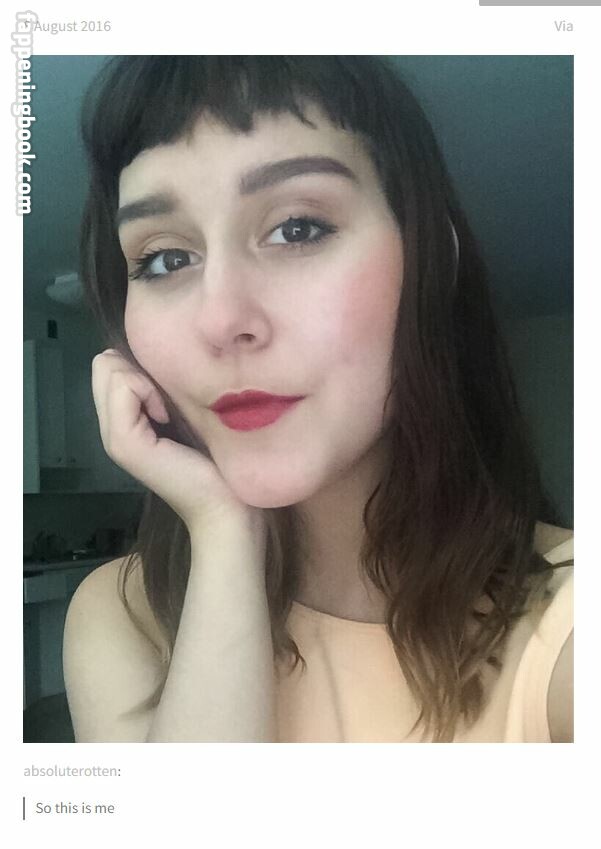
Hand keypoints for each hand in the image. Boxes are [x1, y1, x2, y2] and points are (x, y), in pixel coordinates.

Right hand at [91, 349, 261, 533]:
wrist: (225, 506)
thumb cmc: (216, 462)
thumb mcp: (186, 414)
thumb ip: (163, 390)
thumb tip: (151, 358)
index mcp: (125, 422)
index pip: (106, 366)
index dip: (137, 366)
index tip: (168, 395)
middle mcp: (111, 429)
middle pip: (103, 365)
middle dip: (136, 369)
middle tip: (166, 401)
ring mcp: (114, 437)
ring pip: (109, 371)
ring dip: (142, 380)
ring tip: (166, 411)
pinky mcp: (124, 443)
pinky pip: (124, 388)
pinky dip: (146, 390)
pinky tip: (166, 417)